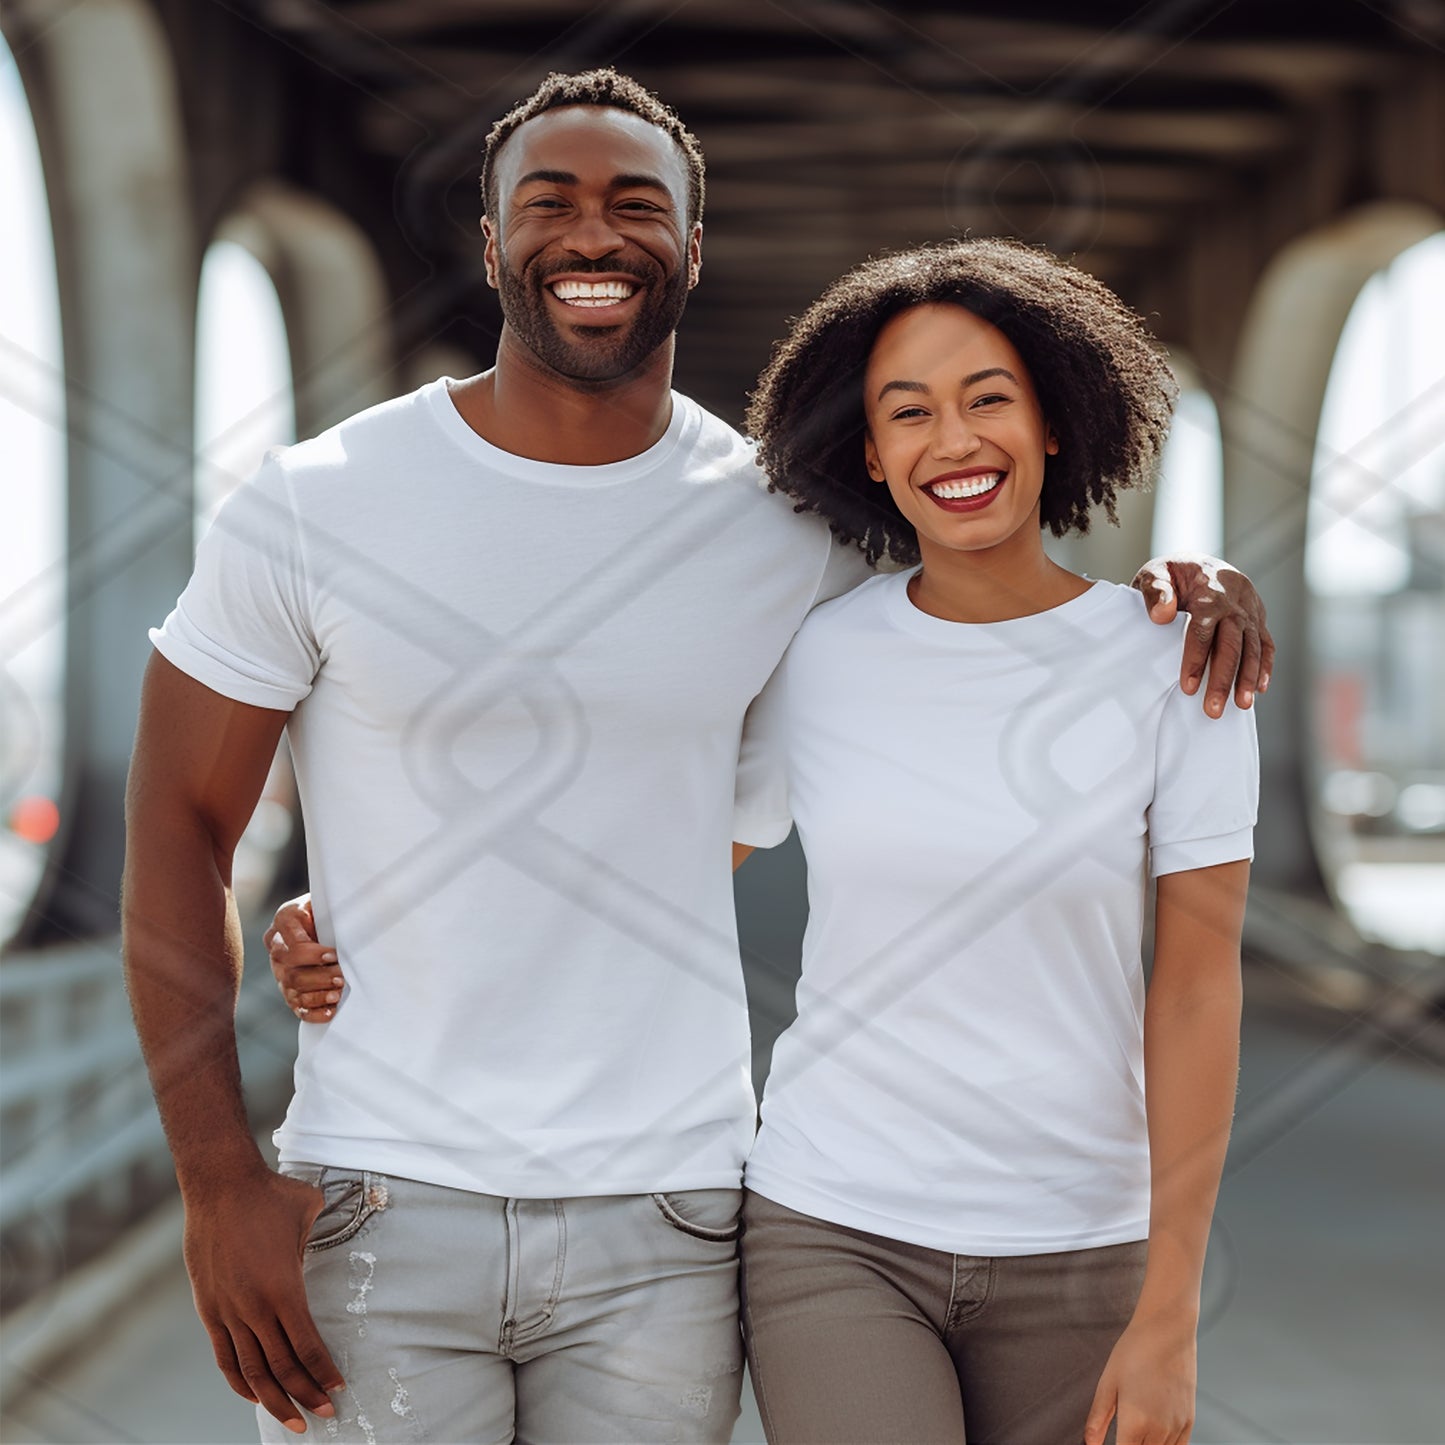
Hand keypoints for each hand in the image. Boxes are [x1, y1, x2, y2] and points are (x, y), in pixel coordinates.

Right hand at [184, 1167, 342, 1432]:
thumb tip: (323, 1253)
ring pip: (251, 1371)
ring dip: (273, 1400)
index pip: (307, 1346)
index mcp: (283, 1289)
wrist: (220, 1185)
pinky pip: (224, 1357)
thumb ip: (316, 1244)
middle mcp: (254, 1308)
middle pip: (281, 1368)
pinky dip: (240, 1382)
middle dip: (305, 1395)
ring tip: (293, 1419)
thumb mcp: (309, 1214)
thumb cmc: (271, 1195)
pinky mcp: (208, 1309)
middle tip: (324, 1415)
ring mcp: (227, 1311)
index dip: (323, 1373)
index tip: (338, 1389)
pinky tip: (255, 1396)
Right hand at [264, 894, 343, 1022]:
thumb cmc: (331, 907)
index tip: (334, 955)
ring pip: (292, 990)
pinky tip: (331, 1011)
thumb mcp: (328, 901)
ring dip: (317, 995)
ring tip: (338, 994)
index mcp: (284, 920)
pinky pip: (296, 1007)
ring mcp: (281, 972)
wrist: (326, 918)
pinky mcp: (290, 990)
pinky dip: (314, 1012)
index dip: (313, 954)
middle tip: (341, 977)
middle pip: (290, 972)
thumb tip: (353, 920)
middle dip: (319, 977)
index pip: (292, 945)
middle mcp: (277, 948)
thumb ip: (332, 908)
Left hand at [1084, 1315, 1196, 1444]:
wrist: (1167, 1330)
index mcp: (1135, 1422)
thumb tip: (1090, 1444)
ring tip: (1136, 1432)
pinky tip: (1153, 1437)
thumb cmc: (1135, 1350)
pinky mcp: (1189, 1421)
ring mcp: (1177, 1427)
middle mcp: (1159, 1430)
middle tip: (1122, 1435)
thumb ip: (1097, 1419)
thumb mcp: (1107, 1382)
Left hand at [1132, 555, 1273, 717]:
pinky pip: (1266, 644)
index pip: (1203, 630)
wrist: (1201, 562)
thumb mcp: (1155, 573)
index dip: (1195, 659)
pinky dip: (1265, 666)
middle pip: (1232, 644)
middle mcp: (1235, 602)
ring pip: (1253, 647)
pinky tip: (1260, 689)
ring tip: (1241, 706)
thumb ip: (1155, 591)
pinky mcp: (1258, 618)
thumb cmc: (1173, 574)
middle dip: (1223, 678)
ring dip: (1248, 678)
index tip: (1188, 687)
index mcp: (1209, 591)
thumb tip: (1162, 616)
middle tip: (1212, 709)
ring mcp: (1250, 610)